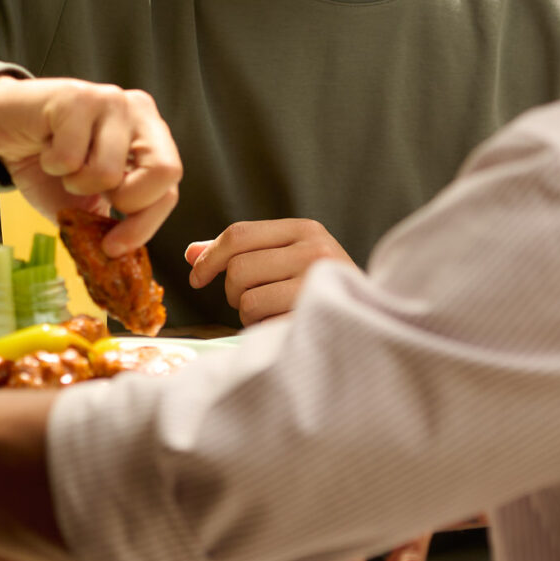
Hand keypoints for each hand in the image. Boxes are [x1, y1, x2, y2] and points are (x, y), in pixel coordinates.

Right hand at [0, 76, 181, 253]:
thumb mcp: (84, 200)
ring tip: (62, 164)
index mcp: (151, 135)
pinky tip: (46, 147)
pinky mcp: (77, 97)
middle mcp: (139, 112)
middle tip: (94, 197)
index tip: (113, 248)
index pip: (170, 185)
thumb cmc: (48, 162)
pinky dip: (50, 164)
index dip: (145, 223)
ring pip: (108, 171)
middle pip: (164, 171)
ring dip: (74, 181)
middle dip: (125, 200)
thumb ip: (109, 223)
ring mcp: (110, 100)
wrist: (1, 129)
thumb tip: (123, 260)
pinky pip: (69, 158)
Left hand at [185, 218, 354, 324]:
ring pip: (248, 299)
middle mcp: (315, 250)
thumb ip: (240, 254)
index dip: (209, 258)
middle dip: (234, 293)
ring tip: (273, 315)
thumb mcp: (285, 260)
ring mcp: (317, 283)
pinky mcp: (314, 314)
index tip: (197, 279)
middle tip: (253, 303)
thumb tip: (191, 253)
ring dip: (250, 316)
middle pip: (238, 268)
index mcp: (305, 230)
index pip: (239, 234)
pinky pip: (264, 322)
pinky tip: (283, 327)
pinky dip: (264, 330)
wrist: (368, 324)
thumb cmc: (317, 292)